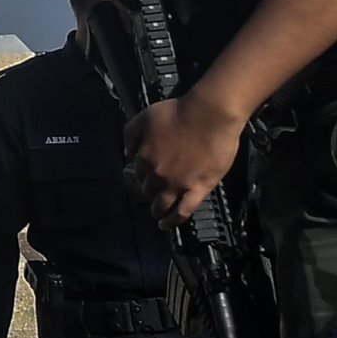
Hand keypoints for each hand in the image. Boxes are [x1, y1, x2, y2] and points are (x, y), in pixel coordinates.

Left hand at [127, 93, 246, 222]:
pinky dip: (174, 220)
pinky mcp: (199, 189)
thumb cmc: (178, 113)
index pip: (138, 172)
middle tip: (152, 195)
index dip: (142, 174)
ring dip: (157, 211)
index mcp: (144, 157)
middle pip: (148, 190)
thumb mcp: (145, 117)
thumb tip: (127, 152)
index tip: (146, 176)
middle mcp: (158, 174)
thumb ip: (131, 135)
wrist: (209, 116)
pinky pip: (184, 211)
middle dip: (148, 192)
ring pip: (162, 204)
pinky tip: (167, 225)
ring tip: (157, 216)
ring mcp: (178, 184)